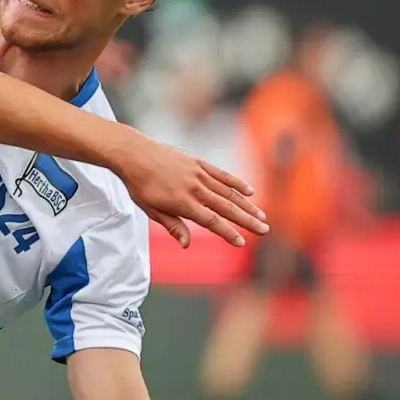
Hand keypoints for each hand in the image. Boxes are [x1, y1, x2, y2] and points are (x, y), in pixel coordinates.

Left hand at [114, 138, 267, 247]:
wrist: (134, 154)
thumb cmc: (139, 185)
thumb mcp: (150, 209)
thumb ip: (172, 225)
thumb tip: (186, 245)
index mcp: (182, 203)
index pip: (211, 221)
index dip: (227, 233)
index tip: (241, 242)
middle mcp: (195, 189)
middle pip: (226, 208)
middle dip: (246, 221)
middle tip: (264, 230)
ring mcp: (198, 174)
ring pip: (228, 192)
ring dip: (246, 205)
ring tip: (261, 216)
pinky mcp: (198, 163)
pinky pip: (222, 174)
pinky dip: (236, 183)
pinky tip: (249, 192)